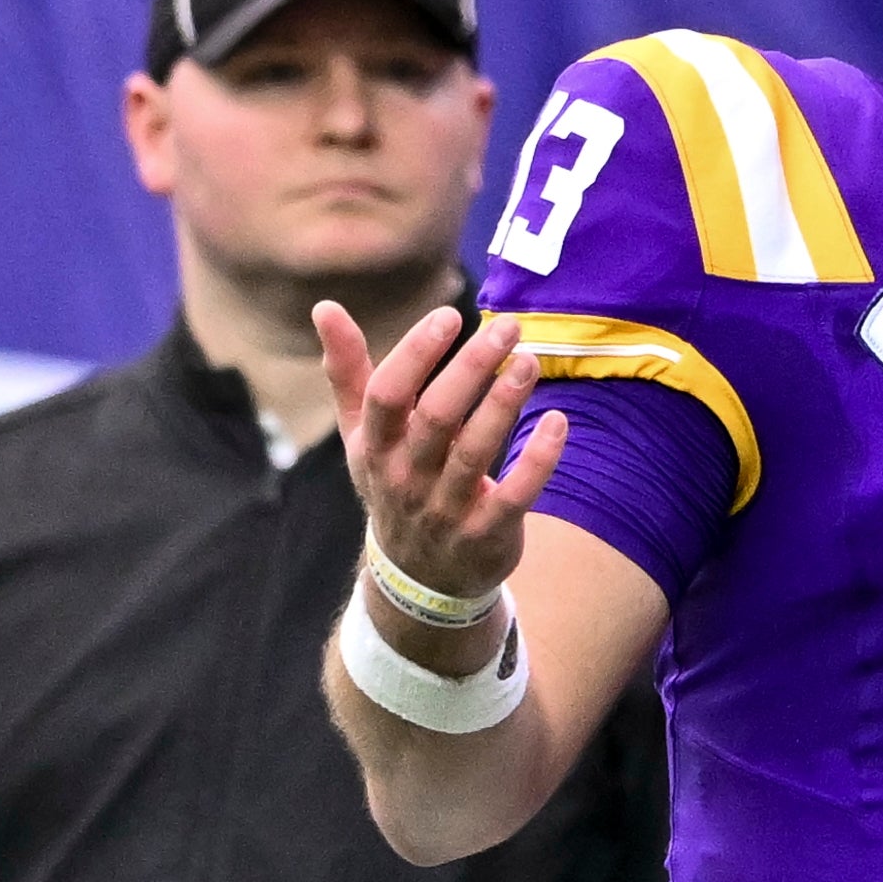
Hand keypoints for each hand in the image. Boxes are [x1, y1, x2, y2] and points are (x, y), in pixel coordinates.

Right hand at [316, 303, 565, 608]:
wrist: (419, 575)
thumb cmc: (395, 481)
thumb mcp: (364, 434)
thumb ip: (348, 371)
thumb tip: (323, 306)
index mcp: (374, 448)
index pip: (387, 395)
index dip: (415, 354)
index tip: (448, 317)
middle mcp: (406, 478)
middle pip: (436, 417)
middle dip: (471, 368)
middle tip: (506, 326)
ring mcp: (446, 509)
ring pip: (475, 451)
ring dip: (505, 402)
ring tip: (529, 361)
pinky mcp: (487, 533)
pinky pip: (516, 494)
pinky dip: (539, 459)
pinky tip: (559, 421)